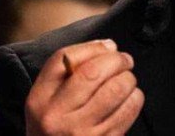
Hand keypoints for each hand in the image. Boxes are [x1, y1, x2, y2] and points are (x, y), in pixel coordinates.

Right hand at [25, 39, 143, 135]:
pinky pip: (129, 110)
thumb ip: (69, 70)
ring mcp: (82, 132)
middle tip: (124, 60)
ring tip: (126, 80)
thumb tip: (109, 46)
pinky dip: (134, 98)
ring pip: (117, 89)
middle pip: (94, 71)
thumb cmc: (56, 126)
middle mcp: (57, 116)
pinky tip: (128, 99)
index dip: (93, 47)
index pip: (64, 58)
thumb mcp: (48, 100)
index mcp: (40, 99)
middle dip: (117, 60)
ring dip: (128, 79)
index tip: (108, 47)